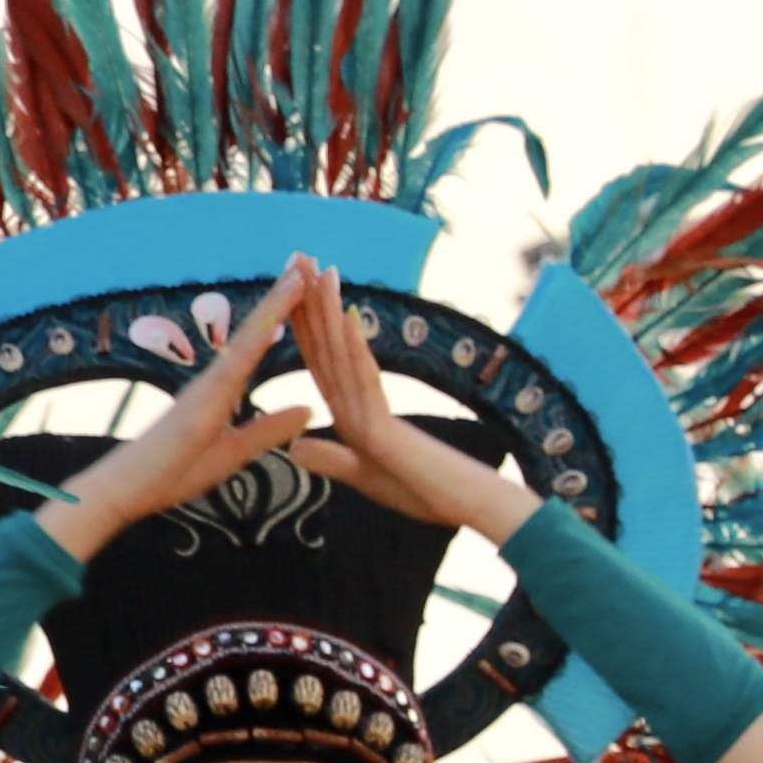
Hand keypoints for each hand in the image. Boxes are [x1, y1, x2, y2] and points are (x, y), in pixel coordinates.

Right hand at [37, 270, 319, 559]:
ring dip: (274, 304)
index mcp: (222, 391)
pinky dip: (256, 340)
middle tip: (305, 257)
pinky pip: (233, 366)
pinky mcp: (200, 403)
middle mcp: (215, 380)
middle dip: (282, 294)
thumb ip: (268, 429)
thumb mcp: (234, 453)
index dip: (282, 313)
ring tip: (299, 272)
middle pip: (254, 329)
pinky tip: (275, 321)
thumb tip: (308, 409)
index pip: (258, 344)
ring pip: (246, 337)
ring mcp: (206, 387)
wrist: (125, 492)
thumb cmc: (170, 475)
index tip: (303, 283)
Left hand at [274, 257, 530, 540]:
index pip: (319, 363)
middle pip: (329, 346)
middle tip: (301, 255)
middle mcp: (360, 405)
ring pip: (346, 354)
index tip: (290, 289)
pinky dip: (354, 352)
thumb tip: (296, 446)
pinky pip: (366, 384)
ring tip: (322, 268)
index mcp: (352, 415)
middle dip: (312, 302)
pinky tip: (344, 320)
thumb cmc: (428, 494)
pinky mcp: (387, 427)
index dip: (303, 326)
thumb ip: (334, 461)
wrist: (471, 507)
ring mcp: (374, 412)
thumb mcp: (367, 480)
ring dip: (331, 310)